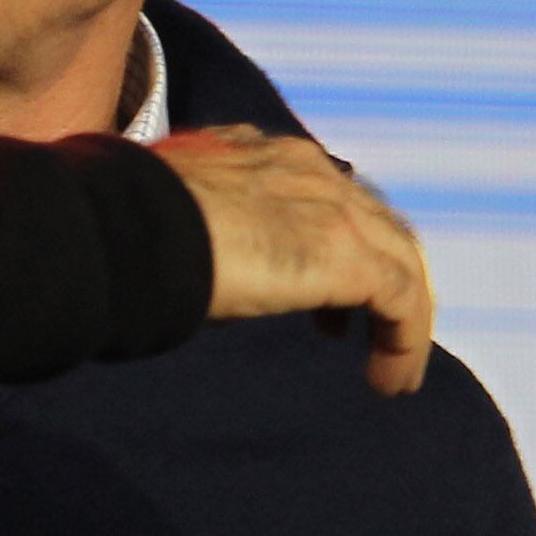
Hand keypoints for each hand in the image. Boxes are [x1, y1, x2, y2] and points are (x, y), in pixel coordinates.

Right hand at [158, 127, 435, 394]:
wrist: (134, 232)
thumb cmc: (132, 229)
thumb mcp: (182, 223)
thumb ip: (216, 236)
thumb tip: (221, 276)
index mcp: (268, 154)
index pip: (331, 196)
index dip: (343, 244)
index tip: (327, 301)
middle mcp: (310, 170)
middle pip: (378, 226)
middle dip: (385, 280)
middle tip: (371, 333)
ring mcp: (335, 208)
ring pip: (401, 262)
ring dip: (402, 321)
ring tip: (393, 374)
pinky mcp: (348, 254)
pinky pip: (401, 301)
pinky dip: (404, 343)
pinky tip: (390, 382)